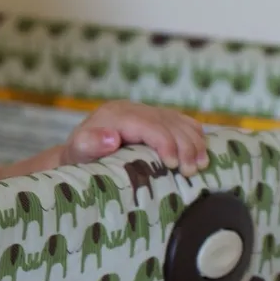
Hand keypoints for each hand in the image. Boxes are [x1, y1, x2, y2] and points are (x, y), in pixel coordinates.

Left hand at [60, 101, 208, 176]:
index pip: (149, 124)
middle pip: (168, 122)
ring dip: (195, 142)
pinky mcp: (154, 117)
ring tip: (201, 165)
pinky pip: (181, 120)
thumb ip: (89, 144)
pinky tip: (201, 151)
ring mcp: (145, 111)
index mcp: (115, 115)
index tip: (173, 165)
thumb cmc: (80, 157)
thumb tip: (111, 137)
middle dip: (185, 146)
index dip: (165, 143)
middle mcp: (131, 108)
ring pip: (179, 121)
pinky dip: (194, 134)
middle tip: (191, 172)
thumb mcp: (78, 152)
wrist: (80, 151)